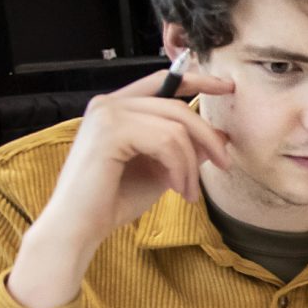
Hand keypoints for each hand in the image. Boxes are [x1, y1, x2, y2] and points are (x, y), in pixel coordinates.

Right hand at [7, 61, 234, 307]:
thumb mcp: (161, 169)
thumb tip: (221, 136)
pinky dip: (180, 168)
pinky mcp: (110, 131)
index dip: (198, 80)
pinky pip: (166, 141)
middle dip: (207, 137)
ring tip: (189, 191)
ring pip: (176, 127)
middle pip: (177, 106)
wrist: (79, 226)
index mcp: (117, 108)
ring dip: (190, 164)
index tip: (228, 87)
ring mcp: (107, 114)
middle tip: (225, 164)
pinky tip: (177, 189)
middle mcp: (109, 104)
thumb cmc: (115, 200)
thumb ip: (185, 149)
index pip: (163, 82)